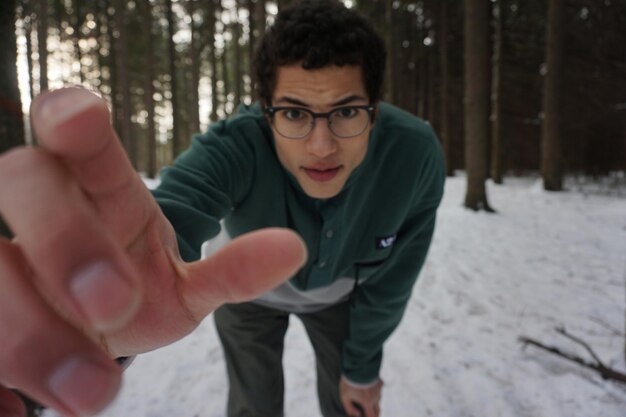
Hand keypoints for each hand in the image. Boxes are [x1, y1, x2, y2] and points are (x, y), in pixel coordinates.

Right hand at [0, 88, 306, 416]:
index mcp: (101, 191)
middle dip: (63, 237)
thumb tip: (293, 248)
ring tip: (91, 389)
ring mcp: (1, 258)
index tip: (82, 115)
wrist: (92, 332)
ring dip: (28, 332)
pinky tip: (17, 408)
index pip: (80, 137)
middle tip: (113, 306)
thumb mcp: (185, 287)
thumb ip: (232, 270)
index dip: (72, 117)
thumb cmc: (135, 292)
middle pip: (22, 179)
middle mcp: (42, 210)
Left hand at [340, 376, 383, 416]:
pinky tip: (369, 390)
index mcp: (368, 402)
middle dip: (373, 415)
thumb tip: (357, 415)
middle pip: (377, 411)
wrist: (358, 364)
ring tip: (366, 401)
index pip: (372, 416)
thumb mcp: (344, 396)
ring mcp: (379, 389)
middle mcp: (375, 397)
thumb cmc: (349, 381)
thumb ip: (349, 408)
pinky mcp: (379, 382)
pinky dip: (375, 393)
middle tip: (368, 414)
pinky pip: (379, 390)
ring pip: (378, 400)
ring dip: (374, 404)